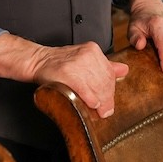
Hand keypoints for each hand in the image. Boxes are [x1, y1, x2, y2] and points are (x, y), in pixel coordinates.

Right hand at [0, 35, 126, 118]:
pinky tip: (92, 104)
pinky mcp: (66, 72)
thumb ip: (105, 65)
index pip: (110, 73)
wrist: (38, 60)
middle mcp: (87, 54)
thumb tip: (124, 70)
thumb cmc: (61, 63)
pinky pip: (84, 88)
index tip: (109, 102)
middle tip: (106, 111)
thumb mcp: (85, 60)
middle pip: (105, 80)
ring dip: (100, 101)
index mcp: (93, 50)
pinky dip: (89, 98)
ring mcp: (77, 62)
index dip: (111, 90)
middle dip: (107, 98)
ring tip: (99, 111)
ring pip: (96, 85)